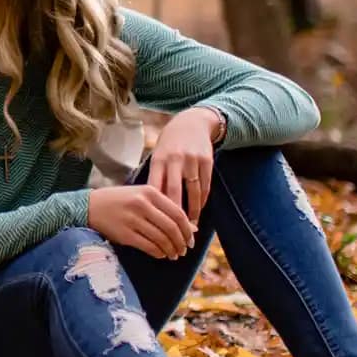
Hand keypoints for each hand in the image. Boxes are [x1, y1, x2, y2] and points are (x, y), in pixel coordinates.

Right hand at [89, 184, 195, 259]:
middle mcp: (141, 204)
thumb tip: (191, 228)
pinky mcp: (124, 234)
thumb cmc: (117, 200)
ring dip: (171, 250)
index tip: (191, 238)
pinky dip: (158, 253)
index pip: (177, 213)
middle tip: (184, 250)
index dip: (187, 229)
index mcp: (149, 192)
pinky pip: (148, 246)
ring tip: (174, 254)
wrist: (88, 206)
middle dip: (181, 242)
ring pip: (161, 239)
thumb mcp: (140, 195)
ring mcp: (132, 220)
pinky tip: (160, 254)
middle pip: (171, 228)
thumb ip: (164, 207)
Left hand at [149, 107, 219, 221]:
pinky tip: (198, 211)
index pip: (155, 189)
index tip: (155, 226)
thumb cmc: (169, 145)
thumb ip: (155, 178)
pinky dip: (202, 200)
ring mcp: (192, 160)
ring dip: (192, 212)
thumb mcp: (157, 157)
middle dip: (174, 215)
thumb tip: (149, 207)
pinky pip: (205, 186)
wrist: (191, 123)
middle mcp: (174, 160)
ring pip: (192, 192)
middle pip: (173, 193)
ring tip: (190, 228)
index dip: (155, 208)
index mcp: (158, 160)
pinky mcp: (207, 161)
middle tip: (175, 233)